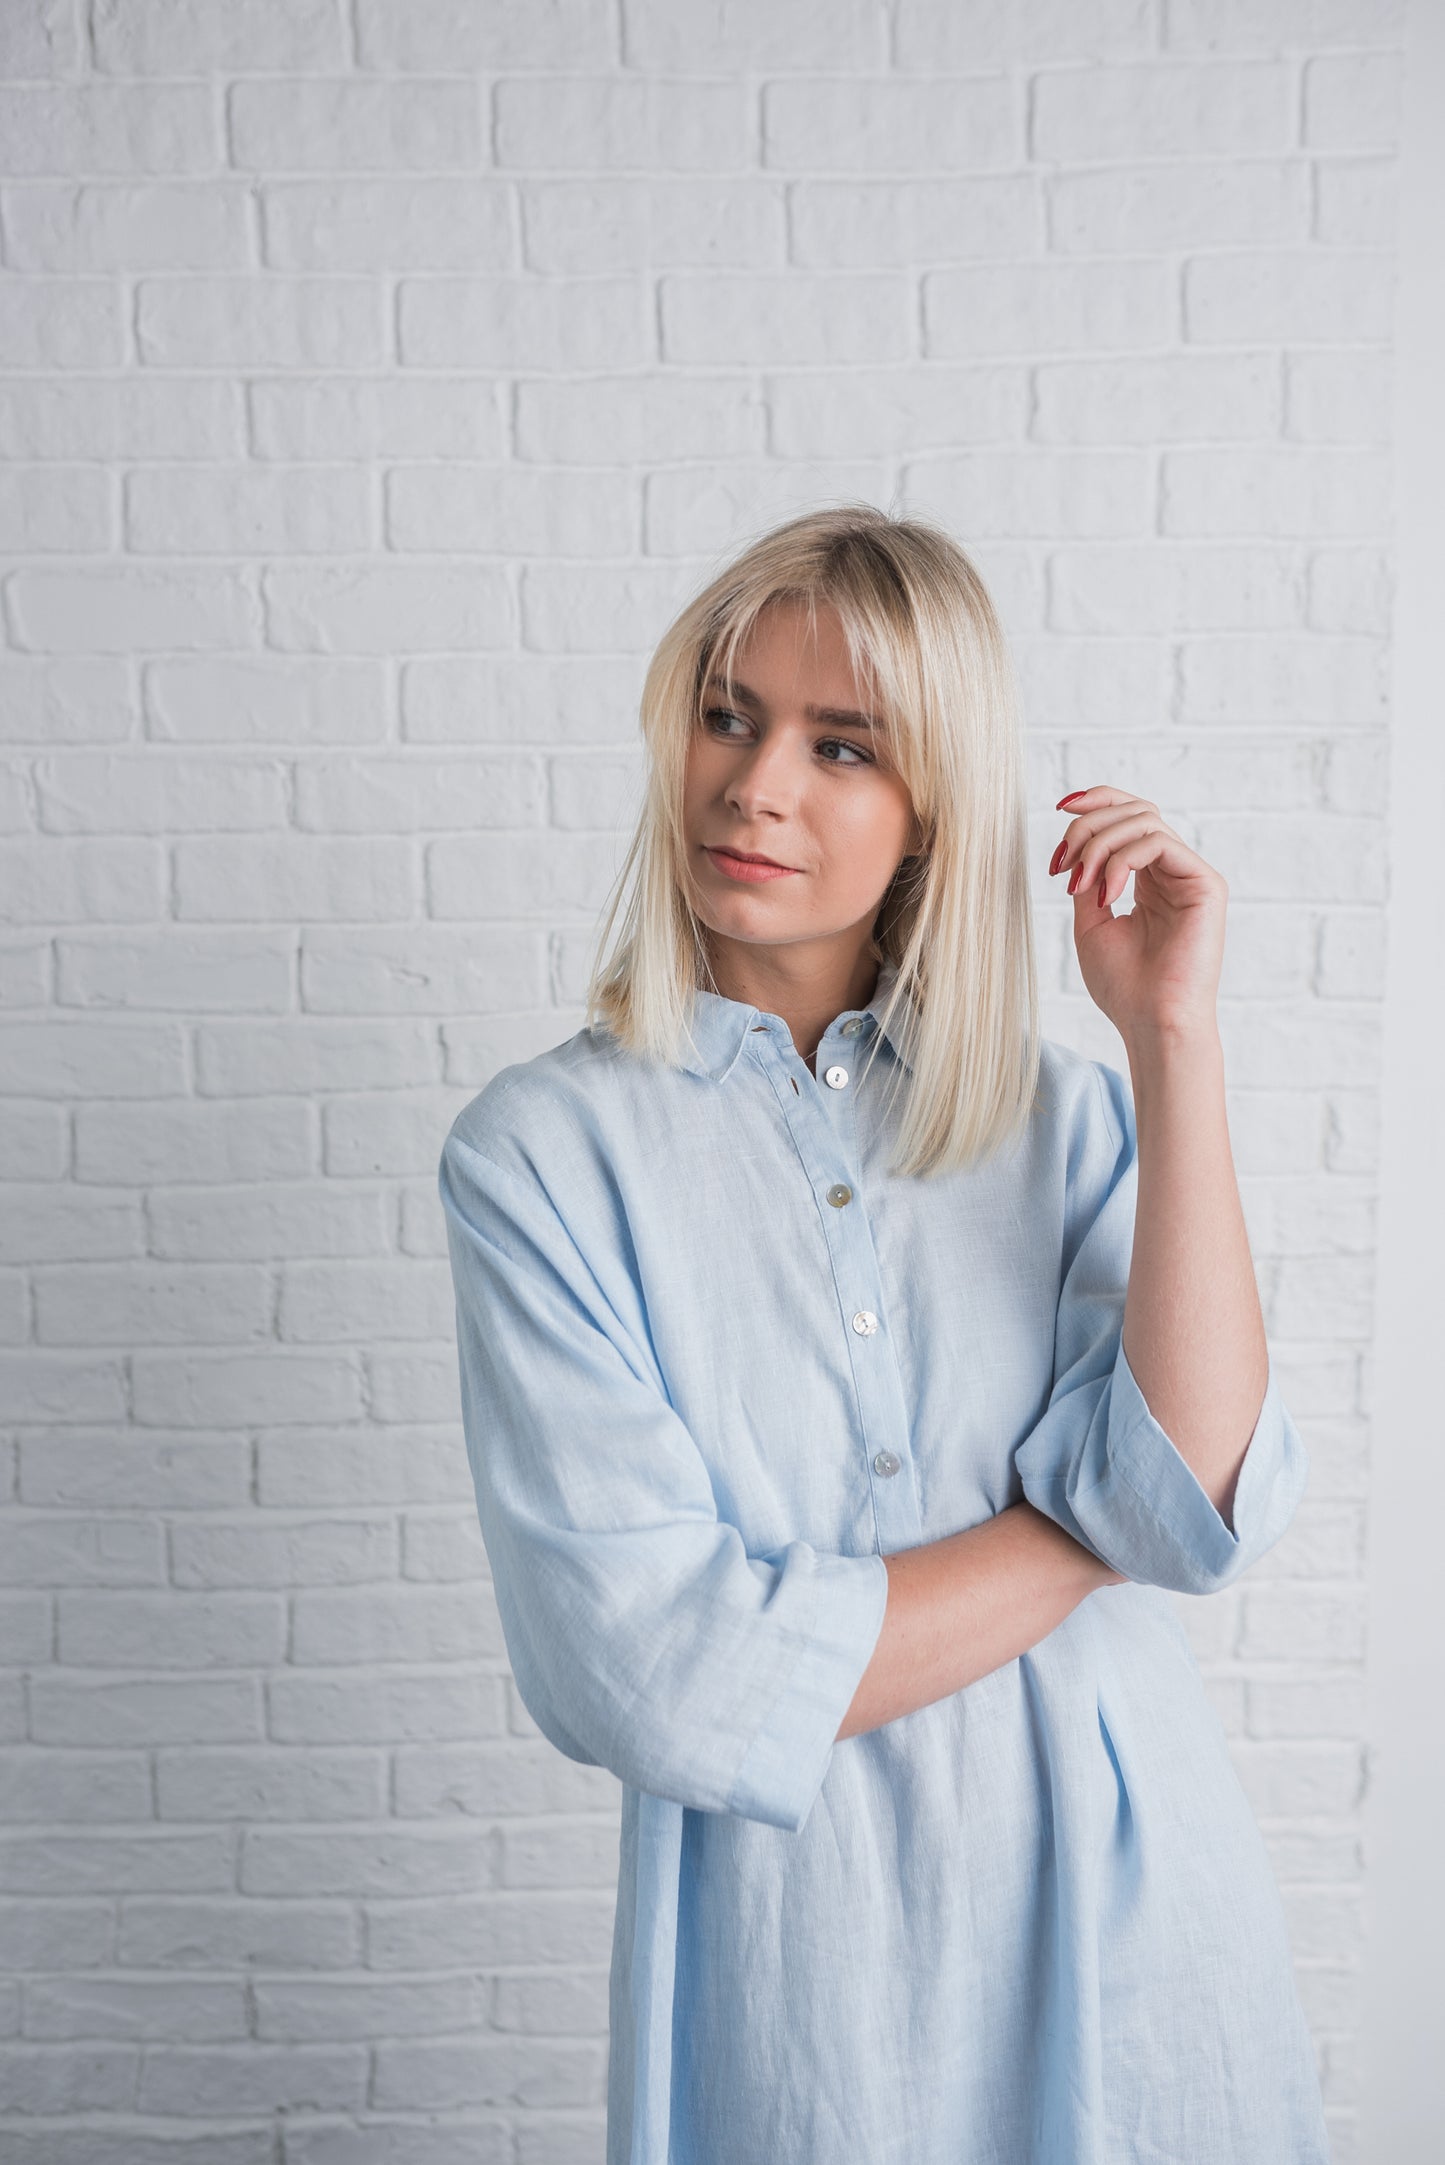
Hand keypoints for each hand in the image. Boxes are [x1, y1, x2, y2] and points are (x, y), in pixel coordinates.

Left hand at [1048, 784, 1226, 1044]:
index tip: (1061, 808)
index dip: (1095, 802)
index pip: (1128, 817)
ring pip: (1144, 820)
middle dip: (1089, 824)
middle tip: (1063, 863)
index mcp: (1148, 879)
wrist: (1150, 1022)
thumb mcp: (1090, 922)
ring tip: (1080, 885)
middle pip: (1134, 810)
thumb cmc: (1123, 985)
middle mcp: (1172, 872)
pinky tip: (1106, 894)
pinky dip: (1122, 860)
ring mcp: (1191, 876)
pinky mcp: (1205, 883)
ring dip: (1100, 845)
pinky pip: (1158, 843)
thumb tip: (1075, 842)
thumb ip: (1087, 877)